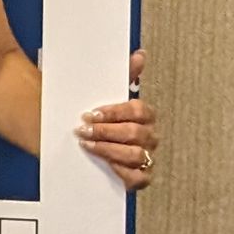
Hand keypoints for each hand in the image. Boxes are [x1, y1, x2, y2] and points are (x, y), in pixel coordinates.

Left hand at [77, 48, 158, 191]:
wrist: (84, 145)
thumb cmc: (99, 120)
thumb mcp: (108, 96)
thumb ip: (124, 75)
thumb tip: (139, 55)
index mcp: (145, 116)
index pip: (137, 111)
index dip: (114, 113)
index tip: (92, 114)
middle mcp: (149, 136)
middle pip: (135, 133)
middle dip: (106, 132)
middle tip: (84, 130)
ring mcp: (146, 158)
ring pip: (135, 155)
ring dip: (108, 150)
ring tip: (87, 145)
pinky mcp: (140, 177)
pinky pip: (138, 178)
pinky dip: (121, 172)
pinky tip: (105, 165)